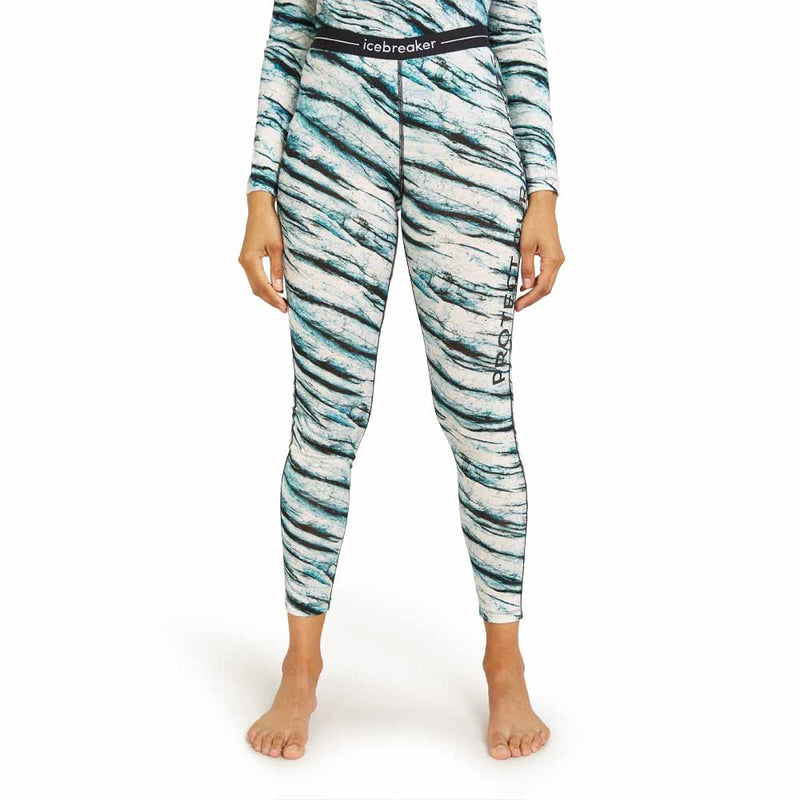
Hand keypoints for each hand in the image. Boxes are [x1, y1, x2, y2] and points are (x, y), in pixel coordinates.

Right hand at [238, 191, 287, 312]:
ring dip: (267, 295)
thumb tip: (279, 289)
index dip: (273, 298)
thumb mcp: (277, 247)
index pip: (262, 286)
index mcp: (250, 261)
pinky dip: (264, 286)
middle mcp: (244, 262)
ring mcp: (245, 261)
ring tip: (281, 303)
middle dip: (270, 300)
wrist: (259, 209)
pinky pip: (255, 278)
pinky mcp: (248, 258)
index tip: (284, 307)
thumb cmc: (269, 224)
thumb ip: (277, 268)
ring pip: (255, 285)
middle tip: (285, 309)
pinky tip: (275, 291)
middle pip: (256, 289)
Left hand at [515, 191, 564, 310]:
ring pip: (547, 282)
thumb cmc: (534, 222)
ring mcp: (557, 259)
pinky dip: (537, 282)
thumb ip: (527, 267)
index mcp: (553, 260)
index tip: (518, 306)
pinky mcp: (553, 256)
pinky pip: (547, 274)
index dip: (530, 299)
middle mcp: (558, 261)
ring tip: (520, 299)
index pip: (542, 287)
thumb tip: (526, 286)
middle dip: (532, 298)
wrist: (542, 206)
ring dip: (535, 292)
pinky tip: (525, 286)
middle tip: (517, 306)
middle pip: (547, 288)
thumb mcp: (526, 246)